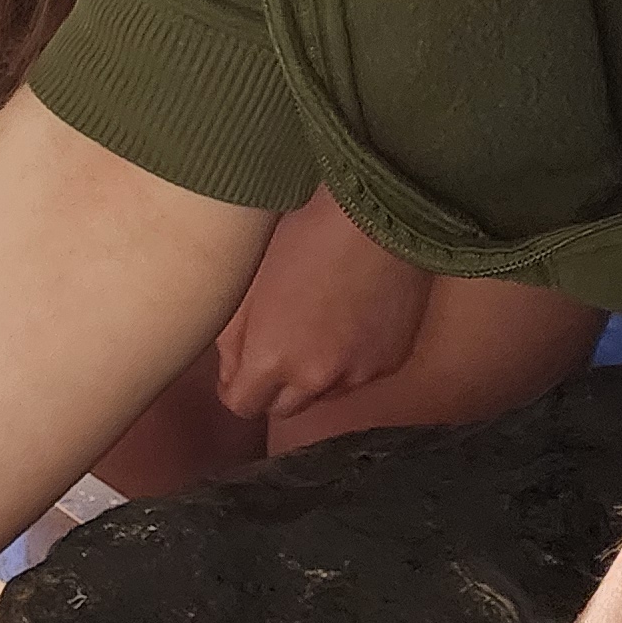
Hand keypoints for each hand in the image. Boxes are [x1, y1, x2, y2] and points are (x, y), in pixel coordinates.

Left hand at [215, 189, 427, 421]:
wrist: (376, 214)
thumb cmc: (302, 233)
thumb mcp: (246, 281)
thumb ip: (232, 338)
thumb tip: (230, 370)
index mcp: (273, 359)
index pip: (243, 405)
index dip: (235, 387)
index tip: (237, 370)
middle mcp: (317, 378)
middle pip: (284, 408)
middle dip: (273, 386)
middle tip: (272, 346)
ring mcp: (359, 374)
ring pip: (324, 394)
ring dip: (313, 374)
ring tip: (314, 325)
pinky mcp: (391, 361)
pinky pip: (359, 375)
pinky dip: (349, 359)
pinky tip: (347, 319)